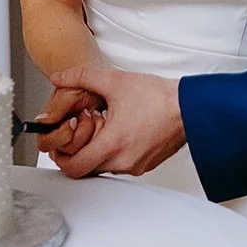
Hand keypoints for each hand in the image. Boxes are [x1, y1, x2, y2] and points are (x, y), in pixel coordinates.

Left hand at [48, 67, 184, 178]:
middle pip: (87, 169)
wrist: (188, 107)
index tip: (58, 144)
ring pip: (104, 167)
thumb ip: (82, 77)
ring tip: (101, 127)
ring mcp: (135, 166)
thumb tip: (60, 77)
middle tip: (79, 132)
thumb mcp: (114, 81)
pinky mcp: (145, 165)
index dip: (60, 157)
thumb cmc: (157, 97)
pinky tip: (118, 131)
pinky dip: (113, 152)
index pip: (74, 167)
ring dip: (96, 151)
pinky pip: (120, 165)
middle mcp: (123, 162)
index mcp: (113, 144)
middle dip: (77, 152)